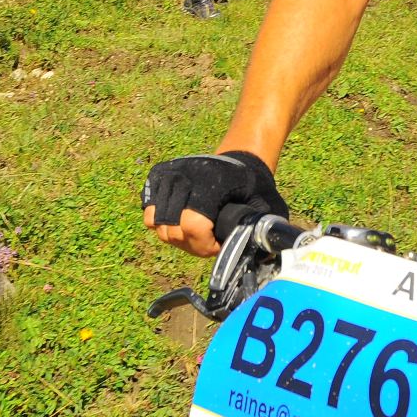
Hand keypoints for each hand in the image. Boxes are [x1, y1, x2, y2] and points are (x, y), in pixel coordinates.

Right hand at [142, 151, 287, 257]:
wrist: (240, 160)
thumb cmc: (253, 187)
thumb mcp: (267, 206)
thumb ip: (266, 230)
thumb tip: (268, 256)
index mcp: (211, 184)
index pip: (192, 225)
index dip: (204, 245)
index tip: (217, 244)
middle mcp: (184, 176)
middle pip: (171, 229)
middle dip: (190, 244)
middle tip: (207, 241)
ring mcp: (167, 175)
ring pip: (155, 222)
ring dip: (174, 234)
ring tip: (193, 233)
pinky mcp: (157, 177)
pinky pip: (148, 211)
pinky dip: (161, 221)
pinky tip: (181, 220)